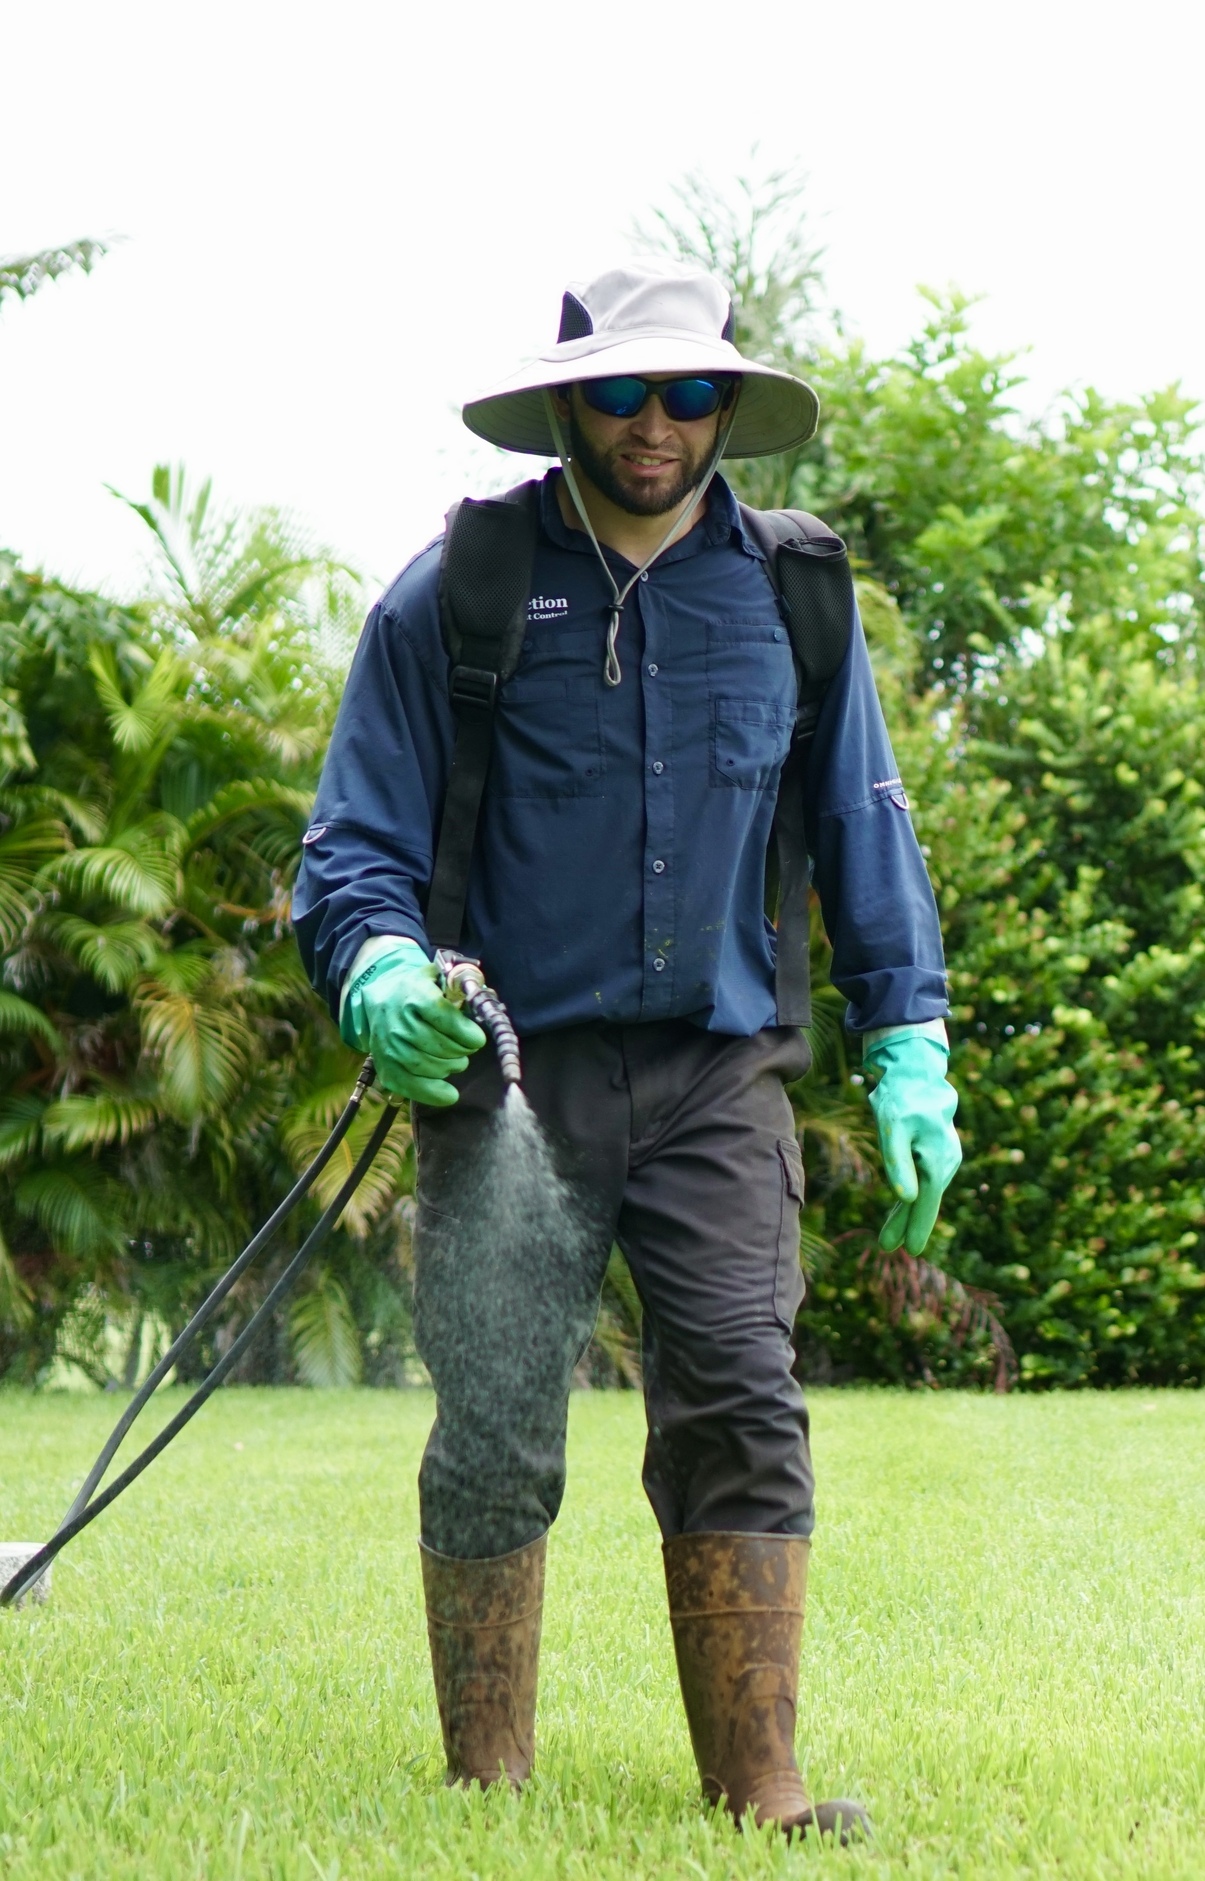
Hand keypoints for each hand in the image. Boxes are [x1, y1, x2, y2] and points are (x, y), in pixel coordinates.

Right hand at [339, 938, 486, 1105]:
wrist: (380, 1000)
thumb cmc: (417, 989)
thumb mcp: (436, 976)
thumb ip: (461, 982)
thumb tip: (483, 997)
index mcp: (414, 996)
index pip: (444, 1018)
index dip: (466, 1032)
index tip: (478, 1038)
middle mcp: (399, 1022)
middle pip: (440, 1046)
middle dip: (462, 1051)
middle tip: (469, 1048)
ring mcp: (390, 1047)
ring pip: (429, 1067)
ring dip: (451, 1067)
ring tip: (457, 1061)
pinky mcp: (386, 1067)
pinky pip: (412, 1086)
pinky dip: (434, 1094)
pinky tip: (450, 1093)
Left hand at [864, 1027, 961, 1256]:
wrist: (916, 1072)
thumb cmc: (901, 1098)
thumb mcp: (893, 1129)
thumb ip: (898, 1164)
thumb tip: (906, 1198)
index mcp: (936, 1162)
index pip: (926, 1203)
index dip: (918, 1227)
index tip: (913, 1250)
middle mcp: (946, 1162)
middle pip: (924, 1201)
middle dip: (906, 1225)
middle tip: (886, 1247)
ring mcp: (945, 1157)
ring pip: (923, 1191)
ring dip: (907, 1212)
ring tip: (889, 1235)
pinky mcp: (937, 1151)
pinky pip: (923, 1179)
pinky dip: (911, 1194)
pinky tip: (902, 1206)